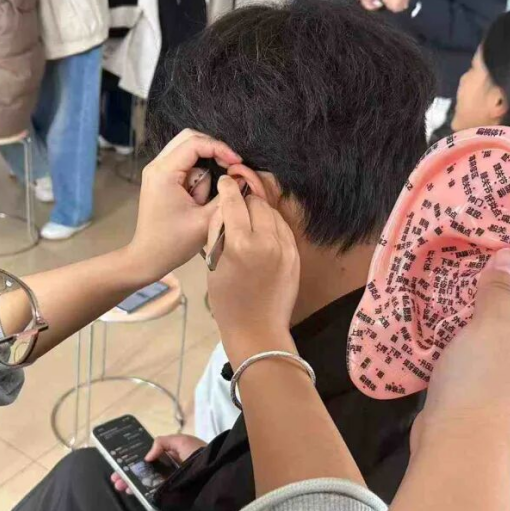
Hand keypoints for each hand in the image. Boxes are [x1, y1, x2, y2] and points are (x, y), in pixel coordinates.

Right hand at [110, 434, 206, 493]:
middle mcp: (170, 469)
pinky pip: (154, 494)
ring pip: (146, 483)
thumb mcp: (181, 441)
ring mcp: (170, 483)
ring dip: (132, 484)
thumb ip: (162, 443)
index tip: (121, 463)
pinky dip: (142, 493)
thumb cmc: (198, 455)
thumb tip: (147, 456)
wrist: (214, 475)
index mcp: (172, 455)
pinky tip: (132, 492)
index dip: (135, 460)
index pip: (150, 458)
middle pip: (145, 472)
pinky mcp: (172, 495)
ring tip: (120, 486)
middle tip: (116, 478)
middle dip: (129, 474)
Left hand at [126, 129, 241, 281]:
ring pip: (188, 151)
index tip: (237, 164)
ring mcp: (157, 171)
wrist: (147, 257)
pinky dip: (197, 175)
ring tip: (202, 199)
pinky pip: (184, 165)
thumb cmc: (173, 244)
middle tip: (230, 169)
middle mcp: (156, 166)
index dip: (220, 148)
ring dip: (203, 168)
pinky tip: (197, 198)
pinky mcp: (160, 179)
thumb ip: (226, 196)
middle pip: (189, 138)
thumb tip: (240, 177)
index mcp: (164, 173)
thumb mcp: (206, 221)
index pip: (195, 143)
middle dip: (213, 152)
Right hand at [207, 175, 299, 367]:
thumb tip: (225, 206)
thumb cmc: (227, 302)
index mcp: (241, 244)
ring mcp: (285, 247)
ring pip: (272, 213)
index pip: (234, 202)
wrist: (258, 329)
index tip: (225, 180)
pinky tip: (262, 232)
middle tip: (235, 203)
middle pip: (256, 203)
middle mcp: (266, 241)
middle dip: (244, 200)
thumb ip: (220, 232)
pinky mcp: (295, 255)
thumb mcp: (213, 264)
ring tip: (248, 219)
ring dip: (259, 211)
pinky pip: (283, 228)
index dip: (228, 187)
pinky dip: (271, 225)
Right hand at [416, 242, 509, 449]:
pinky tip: (447, 306)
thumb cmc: (484, 381)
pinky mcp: (483, 374)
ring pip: (508, 318)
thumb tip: (508, 256)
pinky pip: (483, 336)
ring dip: (492, 294)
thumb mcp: (492, 326)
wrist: (458, 442)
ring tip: (466, 269)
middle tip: (494, 246)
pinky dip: (470, 318)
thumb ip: (500, 289)